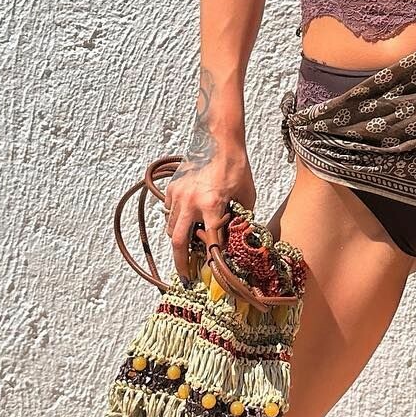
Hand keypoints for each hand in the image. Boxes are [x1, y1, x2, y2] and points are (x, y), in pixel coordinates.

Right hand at [164, 144, 256, 281]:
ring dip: (178, 239)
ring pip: (170, 227)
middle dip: (180, 262)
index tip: (214, 271)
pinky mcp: (172, 187)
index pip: (211, 240)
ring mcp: (178, 194)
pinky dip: (176, 218)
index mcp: (212, 204)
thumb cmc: (236, 167)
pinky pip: (169, 211)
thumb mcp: (246, 195)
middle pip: (178, 241)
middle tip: (185, 276)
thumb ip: (239, 218)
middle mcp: (191, 201)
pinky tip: (187, 218)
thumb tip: (236, 237)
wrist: (219, 140)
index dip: (213, 258)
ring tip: (187, 248)